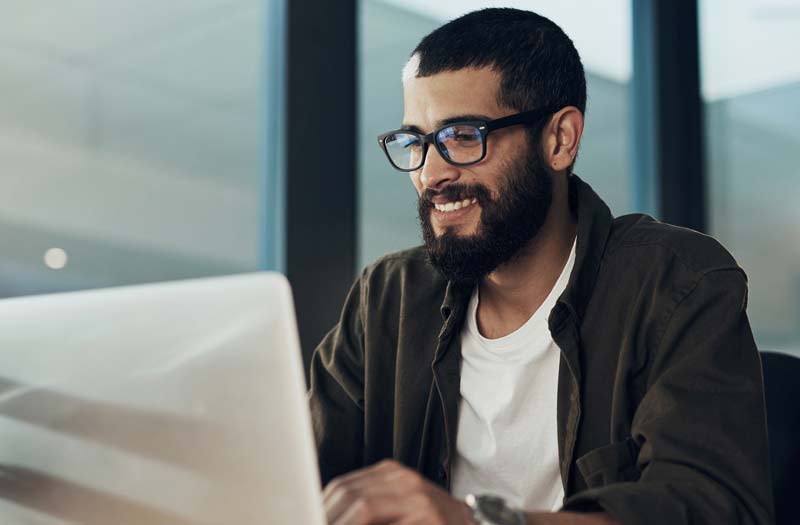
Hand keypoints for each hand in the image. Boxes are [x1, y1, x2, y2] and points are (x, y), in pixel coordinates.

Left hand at [323, 459, 474, 524]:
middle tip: (311, 522)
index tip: (307, 517)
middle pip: (350, 496)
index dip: (322, 507)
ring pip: (365, 508)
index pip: (343, 487)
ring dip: (344, 523)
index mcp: (391, 474)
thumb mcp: (395, 508)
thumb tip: (321, 515)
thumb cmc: (428, 523)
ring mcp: (420, 500)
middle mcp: (404, 480)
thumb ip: (364, 510)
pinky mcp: (429, 518)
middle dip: (330, 517)